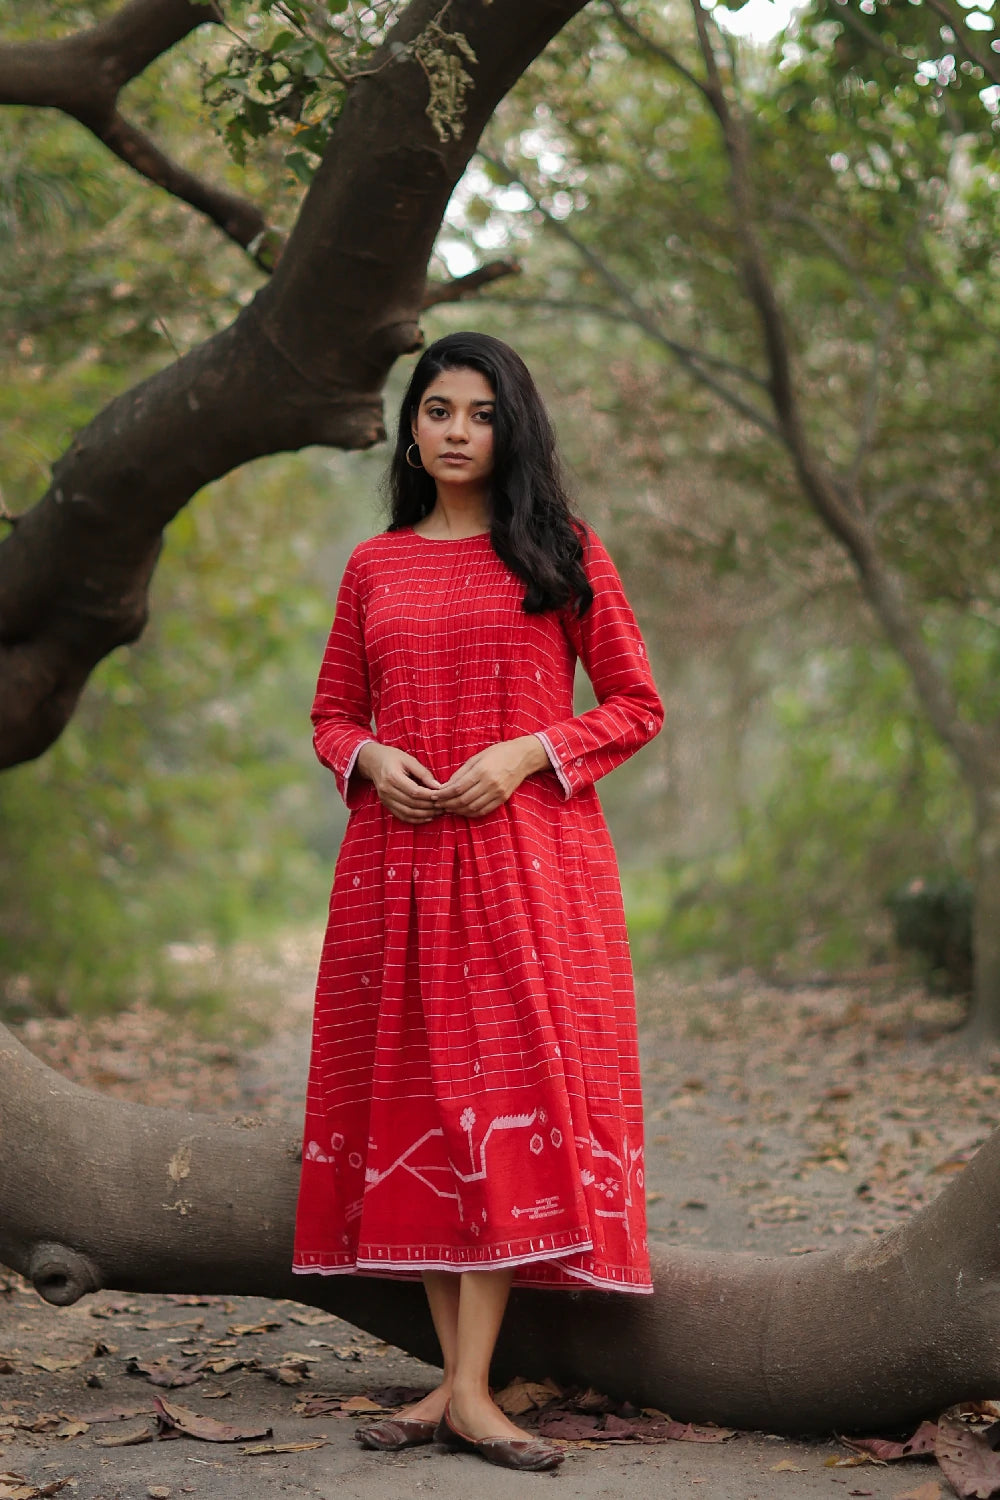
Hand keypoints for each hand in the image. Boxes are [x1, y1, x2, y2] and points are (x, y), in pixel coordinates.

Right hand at [356, 742, 440, 822]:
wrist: (373, 761)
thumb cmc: (393, 758)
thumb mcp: (409, 760)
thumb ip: (424, 773)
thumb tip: (438, 787)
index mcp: (392, 777)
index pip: (414, 791)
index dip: (429, 796)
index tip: (442, 795)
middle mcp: (387, 790)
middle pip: (412, 804)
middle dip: (430, 806)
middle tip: (444, 805)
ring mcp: (385, 799)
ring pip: (408, 813)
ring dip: (425, 815)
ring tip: (439, 812)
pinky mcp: (386, 805)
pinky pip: (402, 816)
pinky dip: (416, 819)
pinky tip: (428, 817)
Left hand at [433, 736, 548, 818]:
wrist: (522, 757)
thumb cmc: (497, 753)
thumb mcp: (477, 758)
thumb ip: (461, 773)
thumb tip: (445, 786)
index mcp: (481, 771)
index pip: (457, 788)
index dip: (444, 794)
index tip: (434, 796)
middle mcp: (490, 783)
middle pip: (463, 800)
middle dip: (448, 804)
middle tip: (438, 804)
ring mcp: (497, 793)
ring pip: (472, 808)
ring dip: (458, 810)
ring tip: (448, 808)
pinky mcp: (503, 799)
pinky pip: (483, 811)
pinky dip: (471, 813)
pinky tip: (463, 810)